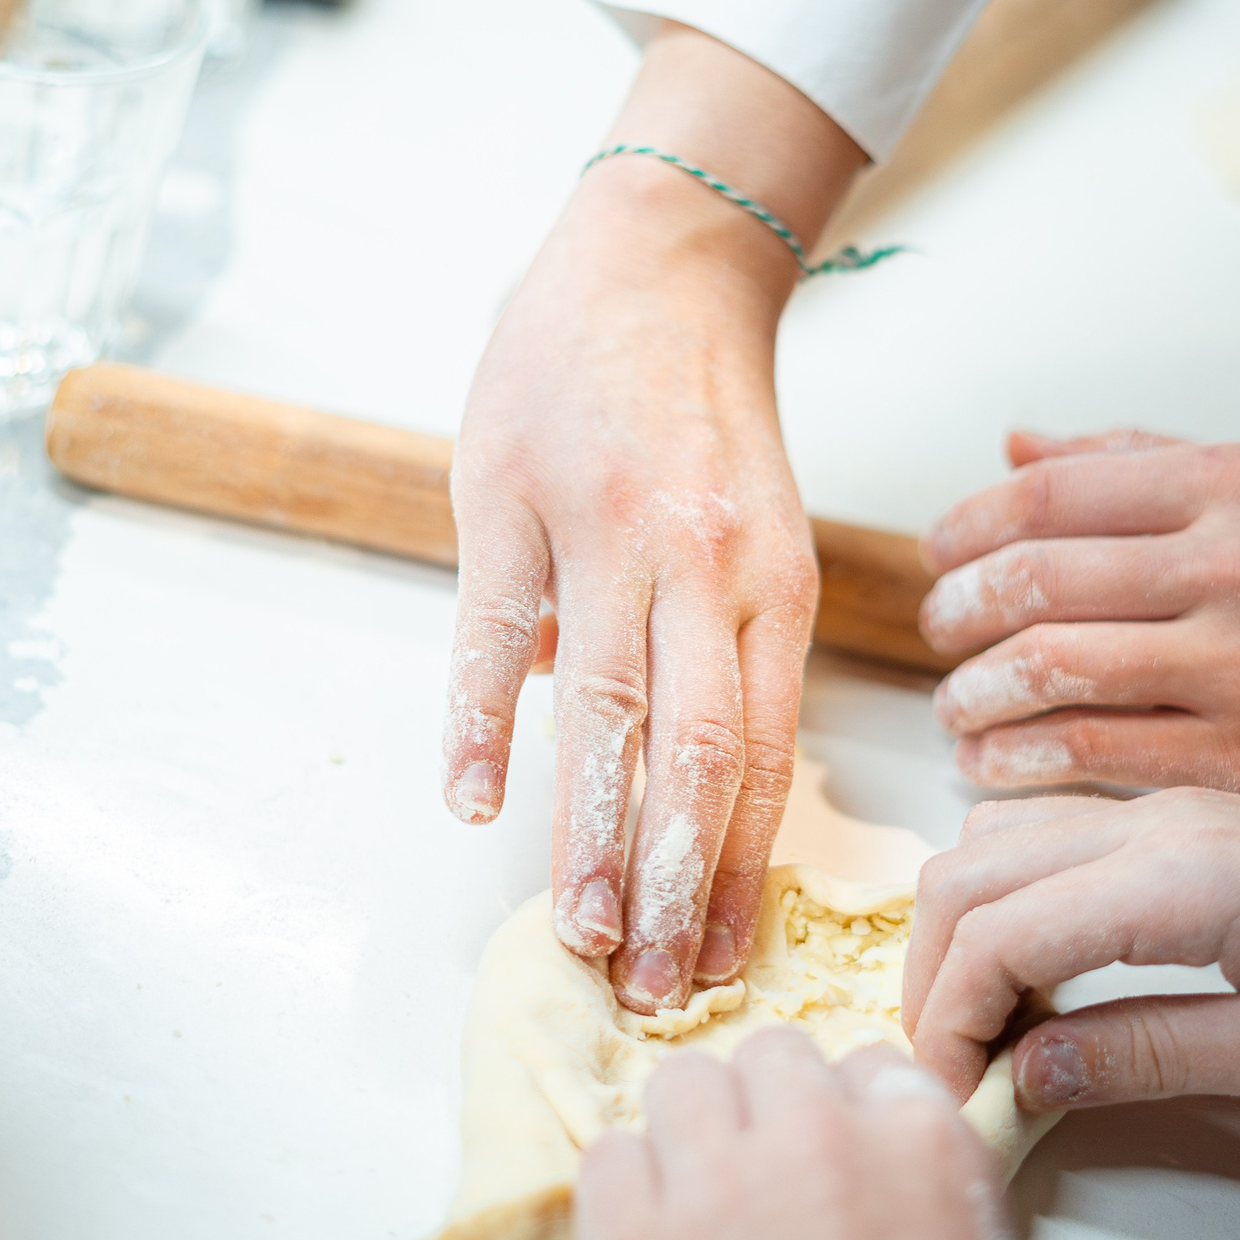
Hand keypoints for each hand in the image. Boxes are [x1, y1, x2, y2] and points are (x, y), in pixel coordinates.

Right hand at [440, 24, 865, 1014]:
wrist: (655, 257)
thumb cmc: (705, 410)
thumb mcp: (757, 524)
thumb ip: (726, 646)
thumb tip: (682, 777)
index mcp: (771, 579)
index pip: (764, 754)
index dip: (738, 869)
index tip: (718, 958)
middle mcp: (702, 562)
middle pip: (696, 750)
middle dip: (670, 882)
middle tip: (647, 982)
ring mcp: (604, 526)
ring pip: (602, 706)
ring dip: (586, 830)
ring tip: (572, 928)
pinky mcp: (508, 494)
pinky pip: (490, 626)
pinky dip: (477, 717)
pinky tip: (468, 799)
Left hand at [576, 1031, 1015, 1239]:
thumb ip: (923, 1184)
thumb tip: (876, 1148)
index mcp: (921, 1145)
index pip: (874, 1065)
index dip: (848, 1116)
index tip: (837, 1155)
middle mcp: (818, 1136)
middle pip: (774, 1057)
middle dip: (770, 1113)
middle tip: (767, 1183)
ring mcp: (717, 1179)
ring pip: (685, 1084)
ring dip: (695, 1136)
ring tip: (704, 1207)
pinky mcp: (627, 1233)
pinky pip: (610, 1156)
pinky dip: (628, 1195)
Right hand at [902, 789, 1239, 1108]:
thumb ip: (1148, 1054)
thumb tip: (1028, 1072)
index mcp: (1181, 876)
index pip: (994, 933)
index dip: (947, 1022)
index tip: (953, 1096)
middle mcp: (1157, 821)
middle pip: (966, 872)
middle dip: (931, 977)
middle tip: (953, 1068)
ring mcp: (1164, 809)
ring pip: (991, 840)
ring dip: (961, 931)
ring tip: (993, 1027)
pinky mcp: (1179, 817)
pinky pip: (1043, 834)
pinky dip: (1003, 898)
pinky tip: (1042, 970)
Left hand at [919, 430, 1239, 812]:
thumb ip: (1134, 462)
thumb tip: (1013, 448)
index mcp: (1235, 481)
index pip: (1048, 495)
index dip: (967, 527)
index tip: (941, 553)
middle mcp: (1238, 565)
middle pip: (1033, 583)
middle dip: (957, 614)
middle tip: (940, 632)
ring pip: (1051, 673)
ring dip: (974, 695)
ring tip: (957, 705)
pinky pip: (1093, 757)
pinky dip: (1020, 761)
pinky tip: (996, 761)